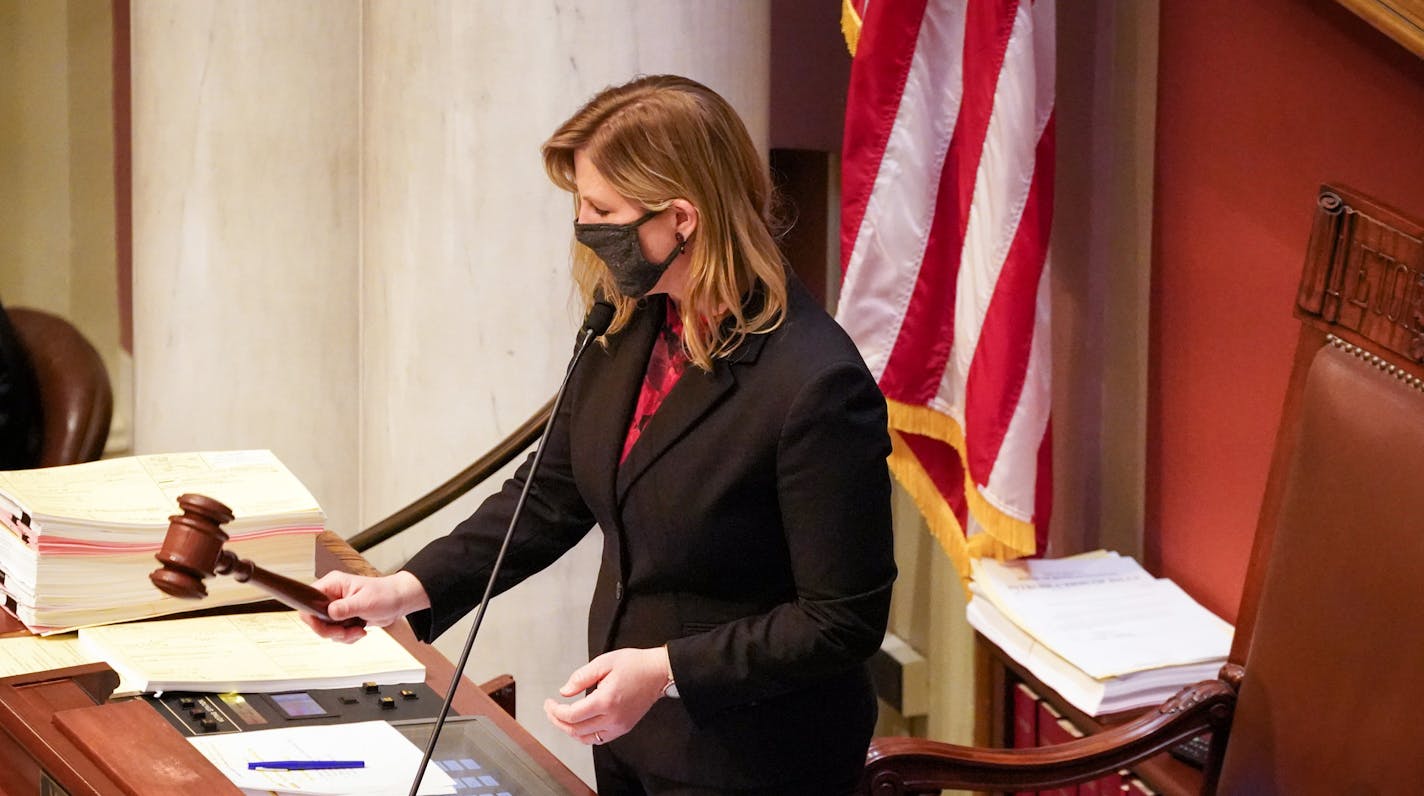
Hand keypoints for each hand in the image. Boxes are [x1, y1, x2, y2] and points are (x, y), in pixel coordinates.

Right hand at [299, 571, 429, 642]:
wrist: (399, 602)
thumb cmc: (386, 594)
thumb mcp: (366, 602)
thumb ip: (346, 608)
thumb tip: (329, 613)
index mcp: (332, 584)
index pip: (308, 600)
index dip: (312, 617)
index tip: (326, 627)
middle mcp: (331, 596)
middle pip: (315, 619)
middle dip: (331, 631)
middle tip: (346, 632)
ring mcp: (336, 608)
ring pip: (326, 629)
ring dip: (342, 635)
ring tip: (359, 630)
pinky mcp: (342, 618)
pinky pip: (336, 634)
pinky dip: (347, 637)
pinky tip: (360, 631)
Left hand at [543, 646, 669, 744]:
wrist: (658, 673)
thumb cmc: (635, 665)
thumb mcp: (604, 662)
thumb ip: (581, 677)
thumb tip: (565, 691)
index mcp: (606, 701)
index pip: (571, 716)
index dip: (555, 711)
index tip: (549, 703)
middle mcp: (612, 718)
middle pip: (575, 730)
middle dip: (558, 721)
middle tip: (550, 710)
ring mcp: (619, 726)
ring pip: (586, 739)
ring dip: (570, 731)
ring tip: (561, 718)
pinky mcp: (623, 728)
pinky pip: (599, 739)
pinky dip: (584, 734)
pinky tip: (579, 724)